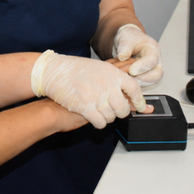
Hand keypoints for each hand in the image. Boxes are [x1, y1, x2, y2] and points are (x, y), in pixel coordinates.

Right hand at [31, 50, 146, 128]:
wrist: (52, 72)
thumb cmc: (74, 71)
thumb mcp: (98, 70)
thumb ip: (116, 82)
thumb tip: (134, 97)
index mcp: (111, 72)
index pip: (134, 88)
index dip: (139, 101)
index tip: (140, 107)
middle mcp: (106, 83)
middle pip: (123, 108)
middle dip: (119, 113)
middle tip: (111, 109)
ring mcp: (96, 95)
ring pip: (111, 117)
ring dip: (106, 117)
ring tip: (98, 110)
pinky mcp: (85, 106)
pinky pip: (100, 122)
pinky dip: (99, 123)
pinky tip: (93, 117)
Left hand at [112, 24, 163, 85]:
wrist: (126, 43)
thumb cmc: (129, 39)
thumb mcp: (125, 38)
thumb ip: (125, 47)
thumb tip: (122, 56)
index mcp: (153, 49)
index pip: (152, 60)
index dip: (143, 66)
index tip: (132, 71)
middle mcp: (155, 61)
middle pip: (157, 74)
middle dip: (144, 79)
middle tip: (130, 78)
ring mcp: (151, 70)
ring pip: (150, 82)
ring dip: (139, 83)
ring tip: (126, 80)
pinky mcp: (145, 77)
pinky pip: (143, 84)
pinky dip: (134, 84)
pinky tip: (125, 82)